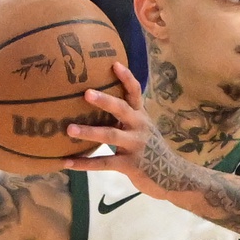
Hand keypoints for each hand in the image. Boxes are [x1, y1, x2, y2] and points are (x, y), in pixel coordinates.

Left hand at [64, 62, 188, 197]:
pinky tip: (67, 163)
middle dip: (105, 101)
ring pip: (111, 136)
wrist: (171, 176)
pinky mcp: (130, 165)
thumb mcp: (142, 129)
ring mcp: (135, 146)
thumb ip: (126, 116)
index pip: (135, 93)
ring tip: (69, 129)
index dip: (126, 78)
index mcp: (141, 116)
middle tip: (86, 93)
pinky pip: (104, 163)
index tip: (114, 64)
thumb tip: (97, 101)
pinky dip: (84, 164)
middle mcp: (139, 127)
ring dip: (89, 132)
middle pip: (122, 110)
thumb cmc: (150, 149)